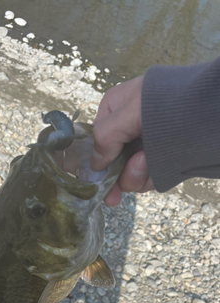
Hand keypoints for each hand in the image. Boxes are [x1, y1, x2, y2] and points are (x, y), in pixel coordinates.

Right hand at [91, 75, 154, 205]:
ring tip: (148, 164)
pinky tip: (159, 167)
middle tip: (113, 198)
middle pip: (112, 162)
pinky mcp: (162, 158)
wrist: (211, 111)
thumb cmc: (165, 103)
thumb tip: (95, 163)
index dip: (95, 163)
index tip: (94, 184)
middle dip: (117, 177)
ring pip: (129, 174)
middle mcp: (129, 128)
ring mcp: (146, 144)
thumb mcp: (127, 112)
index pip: (96, 141)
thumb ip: (104, 136)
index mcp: (115, 109)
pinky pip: (148, 177)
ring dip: (135, 176)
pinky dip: (151, 177)